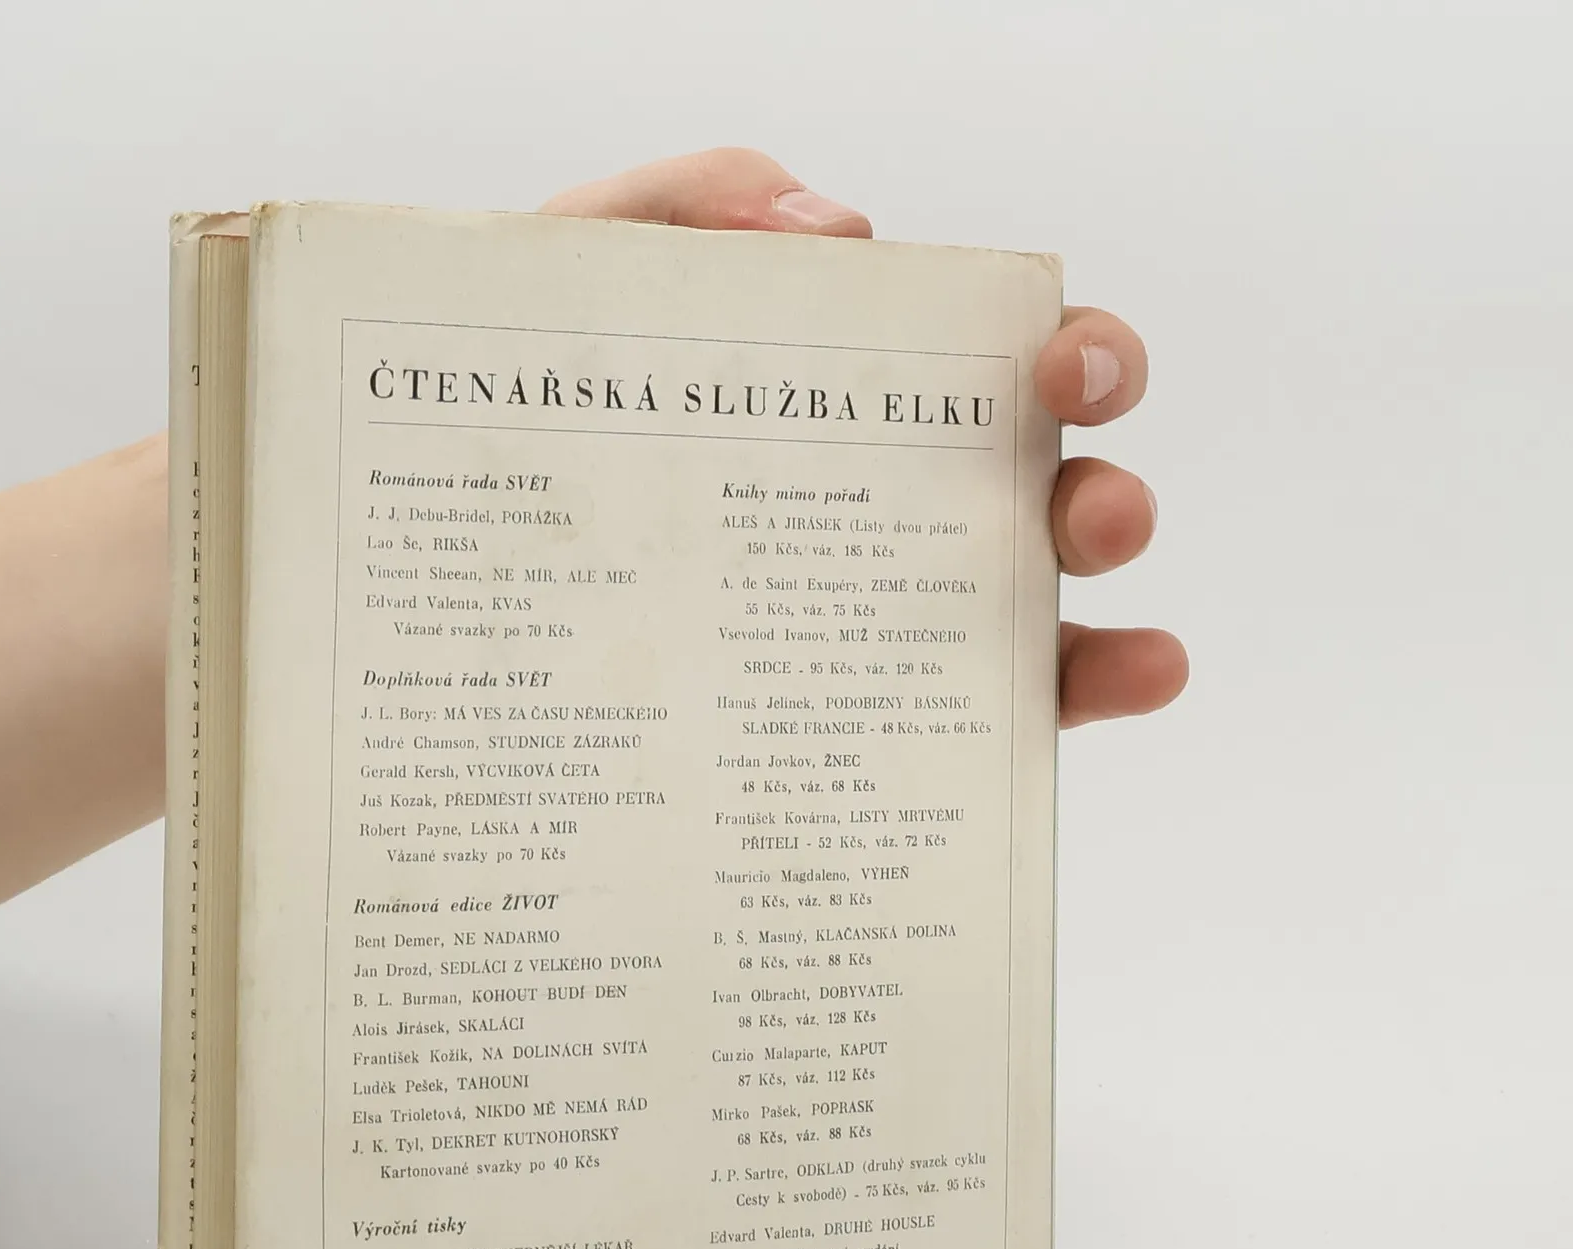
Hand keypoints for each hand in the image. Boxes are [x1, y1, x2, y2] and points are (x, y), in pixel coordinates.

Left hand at [543, 149, 1185, 728]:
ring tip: (1092, 559)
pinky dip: (1095, 683)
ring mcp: (899, 611)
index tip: (1051, 367)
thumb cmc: (521, 411)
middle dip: (1096, 473)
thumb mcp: (570, 281)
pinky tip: (1143, 669)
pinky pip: (1010, 705)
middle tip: (1074, 501)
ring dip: (1102, 559)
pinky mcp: (887, 710)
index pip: (999, 360)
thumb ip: (682, 208)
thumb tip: (831, 226)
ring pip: (1046, 589)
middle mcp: (900, 499)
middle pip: (1049, 476)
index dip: (1069, 351)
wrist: (436, 564)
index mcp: (858, 398)